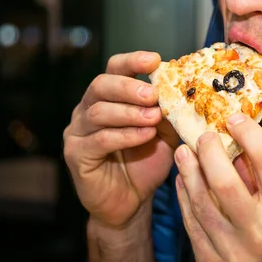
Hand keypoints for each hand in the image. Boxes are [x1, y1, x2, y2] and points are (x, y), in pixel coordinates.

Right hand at [63, 51, 178, 227]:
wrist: (131, 201)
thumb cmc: (146, 162)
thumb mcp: (164, 132)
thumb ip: (169, 111)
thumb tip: (186, 88)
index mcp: (108, 97)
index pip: (114, 69)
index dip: (132, 61)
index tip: (154, 60)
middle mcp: (88, 108)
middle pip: (101, 85)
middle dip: (129, 87)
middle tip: (153, 94)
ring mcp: (78, 131)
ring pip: (98, 112)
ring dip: (130, 112)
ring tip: (154, 118)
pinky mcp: (76, 154)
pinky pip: (99, 139)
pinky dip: (124, 135)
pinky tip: (145, 135)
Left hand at [174, 113, 261, 261]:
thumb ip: (261, 176)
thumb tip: (235, 139)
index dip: (249, 133)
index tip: (235, 118)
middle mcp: (260, 234)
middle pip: (225, 181)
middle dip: (209, 151)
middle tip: (203, 135)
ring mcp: (232, 254)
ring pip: (200, 202)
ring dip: (188, 171)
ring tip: (183, 151)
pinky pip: (190, 223)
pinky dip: (183, 196)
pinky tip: (181, 179)